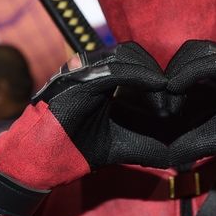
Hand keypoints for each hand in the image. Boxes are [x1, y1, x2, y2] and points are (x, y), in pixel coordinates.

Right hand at [0, 42, 169, 188]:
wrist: (38, 163)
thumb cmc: (73, 150)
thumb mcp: (118, 142)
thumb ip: (143, 138)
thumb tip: (177, 152)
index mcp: (95, 78)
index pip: (132, 59)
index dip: (154, 72)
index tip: (176, 93)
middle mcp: (86, 69)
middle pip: (132, 53)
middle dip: (156, 71)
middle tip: (174, 96)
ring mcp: (79, 73)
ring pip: (126, 57)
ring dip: (151, 74)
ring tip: (167, 96)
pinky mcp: (76, 82)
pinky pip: (115, 71)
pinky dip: (141, 77)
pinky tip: (160, 86)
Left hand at [166, 40, 215, 169]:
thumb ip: (192, 140)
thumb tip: (163, 156)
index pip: (194, 57)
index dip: (174, 71)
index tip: (160, 95)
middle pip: (193, 49)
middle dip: (172, 67)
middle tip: (160, 93)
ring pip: (200, 52)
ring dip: (177, 69)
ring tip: (167, 92)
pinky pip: (212, 65)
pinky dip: (188, 74)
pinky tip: (175, 89)